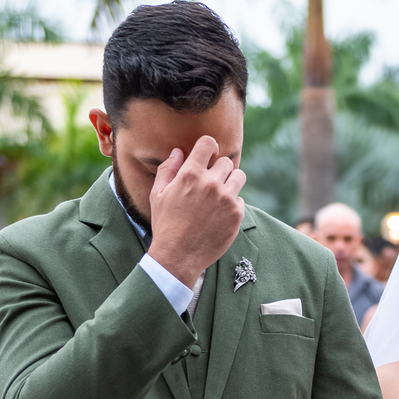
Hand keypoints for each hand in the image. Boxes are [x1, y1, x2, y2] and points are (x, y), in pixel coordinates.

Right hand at [147, 136, 246, 286]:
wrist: (178, 256)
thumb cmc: (165, 225)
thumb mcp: (158, 195)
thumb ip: (168, 169)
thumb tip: (179, 151)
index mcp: (190, 174)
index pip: (208, 143)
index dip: (209, 147)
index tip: (208, 155)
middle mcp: (211, 183)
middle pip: (226, 161)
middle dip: (218, 169)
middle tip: (210, 183)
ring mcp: (226, 198)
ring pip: (239, 176)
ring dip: (230, 182)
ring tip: (219, 195)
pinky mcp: (237, 214)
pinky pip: (240, 199)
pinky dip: (232, 204)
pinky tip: (219, 214)